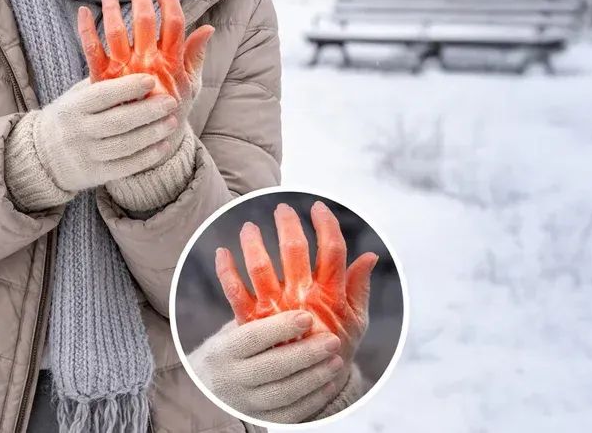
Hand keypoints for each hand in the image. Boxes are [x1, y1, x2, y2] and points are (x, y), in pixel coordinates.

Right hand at [13, 73, 179, 194]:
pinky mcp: (95, 175)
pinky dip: (147, 156)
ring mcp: (87, 155)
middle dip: (148, 111)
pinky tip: (163, 145)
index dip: (128, 88)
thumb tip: (136, 64)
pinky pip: (126, 166)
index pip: (103, 95)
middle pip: (118, 121)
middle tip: (171, 101)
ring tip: (173, 122)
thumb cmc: (69, 118)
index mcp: (73, 108)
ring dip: (153, 133)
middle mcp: (78, 132)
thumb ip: (100, 84)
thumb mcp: (75, 97)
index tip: (151, 80)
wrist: (42, 158)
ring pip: (125, 145)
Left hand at [78, 0, 213, 128]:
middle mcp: (147, 65)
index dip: (169, 2)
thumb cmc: (171, 109)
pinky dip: (85, 29)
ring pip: (116, 32)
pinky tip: (82, 11)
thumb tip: (208, 26)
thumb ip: (195, 55)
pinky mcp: (103, 80)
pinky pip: (91, 51)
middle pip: (144, 23)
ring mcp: (124, 72)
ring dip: (112, 9)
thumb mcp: (190, 84)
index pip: (174, 24)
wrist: (147, 143)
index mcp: (170, 63)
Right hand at [188, 311, 348, 422]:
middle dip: (305, 354)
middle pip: (271, 367)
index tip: (307, 316)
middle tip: (332, 340)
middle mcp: (232, 379)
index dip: (280, 327)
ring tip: (336, 360)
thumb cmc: (231, 350)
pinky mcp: (260, 419)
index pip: (252, 338)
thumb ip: (258, 314)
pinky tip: (328, 382)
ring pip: (283, 393)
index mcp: (223, 351)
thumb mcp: (234, 330)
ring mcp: (246, 403)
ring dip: (314, 376)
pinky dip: (312, 399)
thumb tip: (285, 280)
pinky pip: (290, 413)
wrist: (209, 389)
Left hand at [215, 202, 377, 363]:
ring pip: (262, 268)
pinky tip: (221, 252)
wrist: (309, 385)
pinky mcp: (253, 323)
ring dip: (254, 244)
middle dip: (288, 226)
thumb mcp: (356, 320)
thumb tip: (369, 255)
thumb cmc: (334, 346)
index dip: (326, 226)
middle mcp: (302, 299)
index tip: (318, 208)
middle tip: (282, 209)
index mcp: (330, 295)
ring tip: (249, 227)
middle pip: (295, 252)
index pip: (332, 252)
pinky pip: (235, 293)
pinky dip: (226, 271)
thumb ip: (359, 287)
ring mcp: (275, 311)